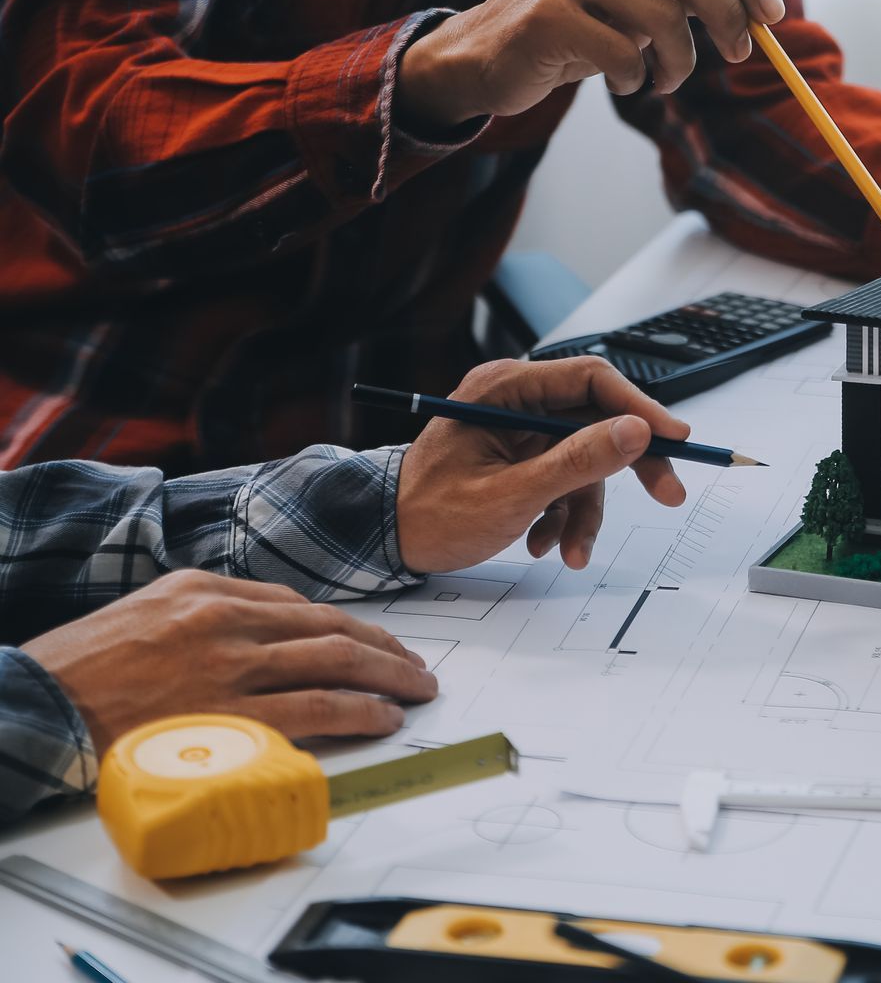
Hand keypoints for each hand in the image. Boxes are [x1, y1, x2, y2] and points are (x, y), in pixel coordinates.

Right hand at [20, 571, 436, 749]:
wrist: (33, 702)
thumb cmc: (82, 667)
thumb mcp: (146, 612)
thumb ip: (206, 614)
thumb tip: (265, 630)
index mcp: (204, 589)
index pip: (299, 605)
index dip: (349, 626)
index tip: (375, 643)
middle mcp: (224, 618)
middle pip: (329, 628)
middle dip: (383, 648)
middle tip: (416, 667)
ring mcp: (228, 666)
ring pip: (332, 662)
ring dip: (385, 676)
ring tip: (414, 691)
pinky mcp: (227, 713)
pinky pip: (313, 708)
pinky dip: (358, 711)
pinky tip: (382, 717)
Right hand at [398, 0, 784, 124]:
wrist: (485, 56)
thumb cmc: (576, 26)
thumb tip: (760, 10)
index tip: (773, 15)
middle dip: (729, 14)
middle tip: (742, 52)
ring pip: (663, 17)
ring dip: (680, 62)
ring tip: (666, 79)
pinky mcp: (546, 13)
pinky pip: (625, 54)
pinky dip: (635, 79)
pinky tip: (619, 82)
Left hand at [398, 356, 692, 573]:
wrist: (383, 542)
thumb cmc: (429, 514)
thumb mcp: (511, 494)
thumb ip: (577, 462)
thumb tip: (637, 431)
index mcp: (504, 388)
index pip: (591, 379)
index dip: (641, 406)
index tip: (676, 439)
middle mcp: (516, 400)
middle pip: (598, 418)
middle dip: (630, 464)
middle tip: (669, 493)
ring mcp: (520, 431)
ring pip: (586, 459)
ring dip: (587, 509)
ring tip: (571, 550)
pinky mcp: (522, 458)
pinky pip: (566, 480)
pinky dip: (565, 515)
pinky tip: (545, 543)